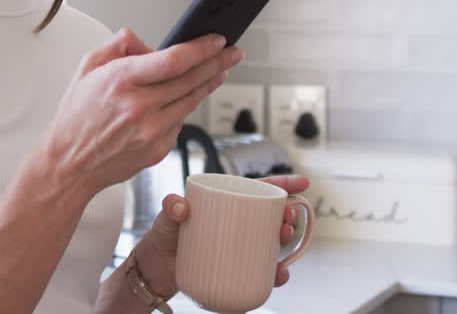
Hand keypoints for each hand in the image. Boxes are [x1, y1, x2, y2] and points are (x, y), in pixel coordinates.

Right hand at [42, 28, 242, 194]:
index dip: (201, 48)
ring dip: (210, 82)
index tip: (217, 39)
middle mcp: (139, 107)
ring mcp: (151, 132)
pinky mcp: (158, 150)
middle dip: (218, 61)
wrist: (69, 163)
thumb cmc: (77, 116)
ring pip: (192, 100)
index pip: (174, 60)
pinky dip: (187, 106)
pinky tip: (190, 95)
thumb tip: (149, 42)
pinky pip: (181, 121)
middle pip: (192, 79)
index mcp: (120, 81)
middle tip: (233, 51)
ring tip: (221, 69)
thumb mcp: (88, 68)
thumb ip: (119, 45)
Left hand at [134, 174, 309, 295]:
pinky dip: (275, 272)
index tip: (301, 183)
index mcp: (225, 203)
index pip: (258, 189)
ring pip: (271, 241)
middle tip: (288, 218)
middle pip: (271, 215)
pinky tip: (279, 273)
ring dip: (285, 241)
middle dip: (288, 214)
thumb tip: (180, 206)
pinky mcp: (236, 267)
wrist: (155, 271)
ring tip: (284, 239)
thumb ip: (170, 208)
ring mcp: (238, 245)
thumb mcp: (166, 218)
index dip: (283, 184)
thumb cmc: (162, 237)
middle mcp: (236, 223)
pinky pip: (262, 269)